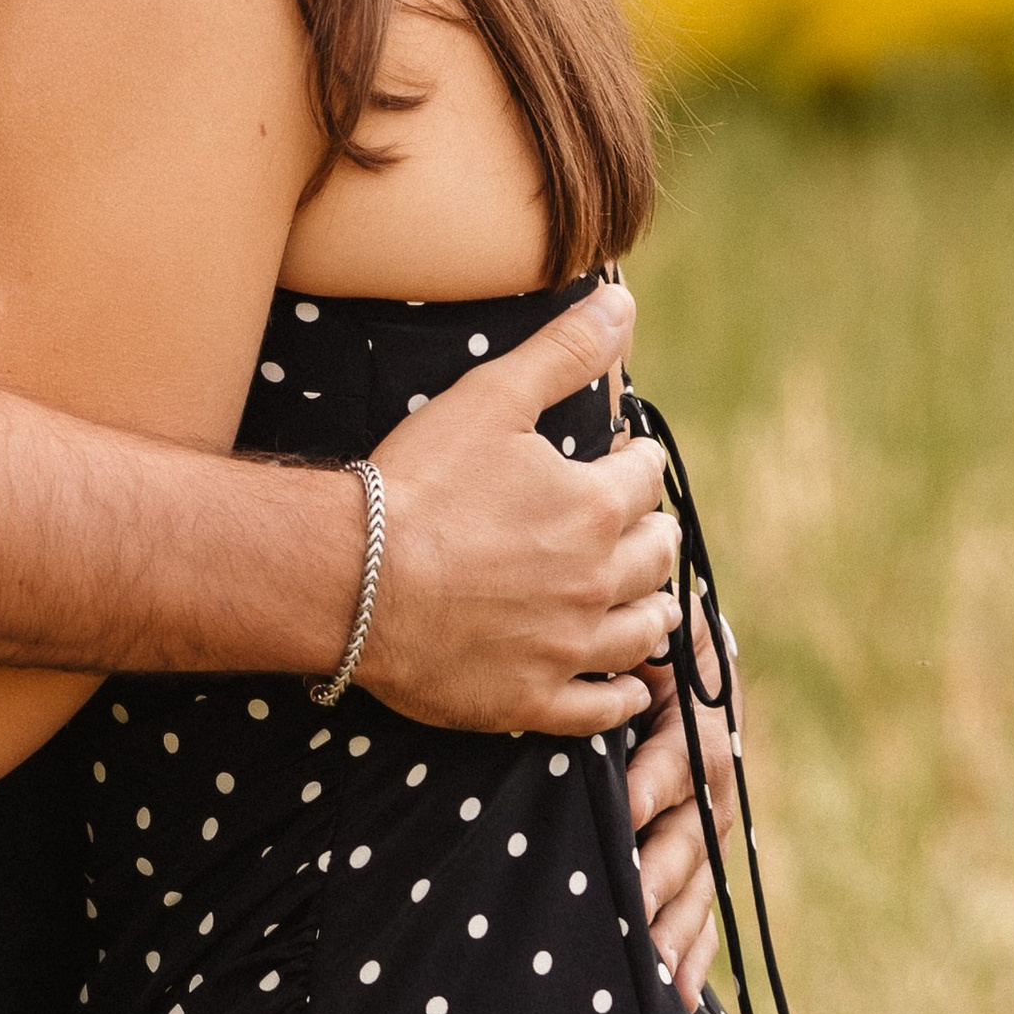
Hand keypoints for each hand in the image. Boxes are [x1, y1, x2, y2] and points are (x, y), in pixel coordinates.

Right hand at [356, 283, 680, 736]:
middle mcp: (596, 583)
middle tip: (641, 525)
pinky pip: (601, 710)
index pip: (646, 479)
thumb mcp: (493, 396)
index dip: (637, 461)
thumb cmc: (422, 480)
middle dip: (653, 533)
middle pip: (656, 557)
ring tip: (650, 601)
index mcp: (593, 509)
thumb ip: (564, 350)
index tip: (628, 457)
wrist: (356, 576)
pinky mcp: (532, 700)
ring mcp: (567, 648)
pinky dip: (624, 699)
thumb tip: (623, 303)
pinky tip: (630, 690)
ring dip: (652, 611)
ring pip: (643, 634)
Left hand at [625, 642, 738, 1003]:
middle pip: (694, 825)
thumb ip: (628, 639)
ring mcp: (708, 811)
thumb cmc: (637, 627)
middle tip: (634, 902)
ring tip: (655, 970)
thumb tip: (599, 638)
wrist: (665, 632)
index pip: (684, 751)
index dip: (657, 780)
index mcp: (698, 711)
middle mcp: (712, 768)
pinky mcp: (698, 841)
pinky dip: (692, 945)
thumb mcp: (642, 624)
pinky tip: (678, 993)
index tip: (628, 806)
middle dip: (663, 867)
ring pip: (699, 873)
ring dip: (677, 921)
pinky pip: (701, 899)